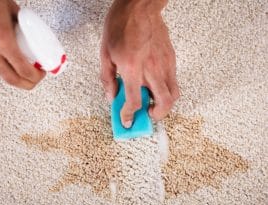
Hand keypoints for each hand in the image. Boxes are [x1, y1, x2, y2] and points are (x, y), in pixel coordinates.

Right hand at [0, 0, 44, 88]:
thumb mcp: (15, 13)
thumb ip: (25, 29)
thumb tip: (34, 38)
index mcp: (3, 40)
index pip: (24, 70)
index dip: (36, 77)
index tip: (40, 74)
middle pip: (12, 79)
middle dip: (26, 83)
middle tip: (33, 80)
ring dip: (6, 75)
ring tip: (14, 69)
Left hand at [100, 0, 179, 127]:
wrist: (139, 6)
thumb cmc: (120, 25)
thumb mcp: (105, 53)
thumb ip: (108, 78)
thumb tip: (112, 95)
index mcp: (132, 68)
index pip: (135, 101)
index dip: (130, 115)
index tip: (127, 120)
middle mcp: (152, 69)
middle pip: (164, 103)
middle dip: (156, 116)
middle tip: (146, 114)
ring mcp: (165, 64)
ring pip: (174, 94)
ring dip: (164, 104)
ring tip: (152, 102)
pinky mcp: (171, 58)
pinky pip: (173, 80)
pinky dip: (166, 89)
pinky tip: (155, 84)